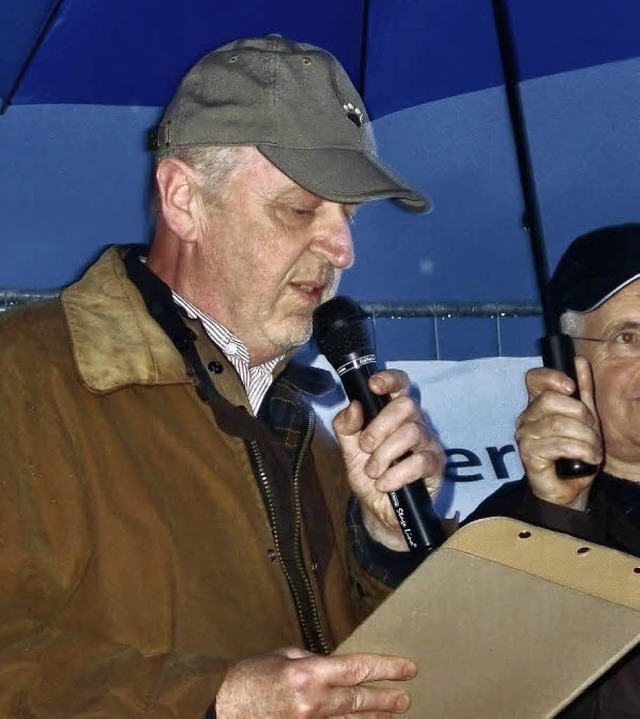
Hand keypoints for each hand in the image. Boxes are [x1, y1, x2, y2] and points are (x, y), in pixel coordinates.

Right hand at [215, 647, 416, 717]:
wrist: (222, 708)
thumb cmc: (248, 677)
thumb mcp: (282, 656)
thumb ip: (311, 661)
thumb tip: (333, 668)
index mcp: (309, 672)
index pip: (357, 669)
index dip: (385, 669)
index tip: (407, 670)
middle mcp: (313, 701)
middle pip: (359, 702)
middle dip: (386, 700)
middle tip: (405, 698)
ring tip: (391, 715)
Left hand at [332, 369, 444, 549]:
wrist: (379, 512)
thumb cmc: (368, 477)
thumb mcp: (349, 451)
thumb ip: (346, 427)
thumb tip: (354, 405)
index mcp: (393, 414)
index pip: (399, 384)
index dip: (389, 379)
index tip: (373, 386)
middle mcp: (414, 422)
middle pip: (406, 405)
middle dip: (379, 426)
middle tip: (365, 447)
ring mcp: (427, 443)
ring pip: (411, 432)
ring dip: (385, 454)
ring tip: (373, 472)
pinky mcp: (436, 465)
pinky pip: (420, 461)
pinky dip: (397, 474)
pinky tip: (385, 484)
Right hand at [515, 358, 601, 508]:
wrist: (571, 491)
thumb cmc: (575, 455)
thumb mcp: (586, 420)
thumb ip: (583, 392)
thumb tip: (579, 362)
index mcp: (537, 405)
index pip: (534, 378)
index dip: (552, 377)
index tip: (571, 388)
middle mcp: (526, 418)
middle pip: (551, 400)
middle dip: (581, 415)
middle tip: (592, 432)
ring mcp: (525, 436)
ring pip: (558, 423)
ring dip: (586, 437)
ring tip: (593, 449)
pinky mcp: (529, 454)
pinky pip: (558, 443)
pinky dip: (581, 450)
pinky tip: (588, 458)